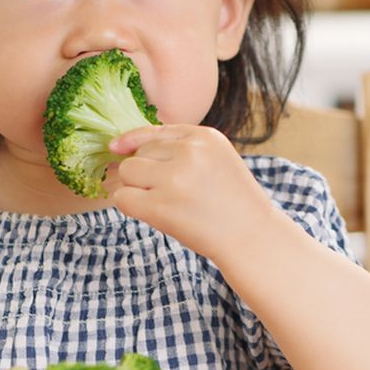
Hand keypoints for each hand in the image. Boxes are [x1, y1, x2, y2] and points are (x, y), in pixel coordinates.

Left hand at [107, 125, 278, 261]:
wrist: (252, 238)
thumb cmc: (231, 202)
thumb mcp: (216, 159)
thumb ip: (180, 148)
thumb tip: (120, 147)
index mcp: (205, 137)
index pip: (154, 131)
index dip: (133, 141)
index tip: (117, 148)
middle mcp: (189, 152)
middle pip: (138, 153)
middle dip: (143, 172)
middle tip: (167, 193)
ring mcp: (175, 179)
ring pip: (127, 172)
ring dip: (134, 187)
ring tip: (161, 201)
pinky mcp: (161, 207)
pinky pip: (123, 198)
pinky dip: (129, 205)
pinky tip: (149, 213)